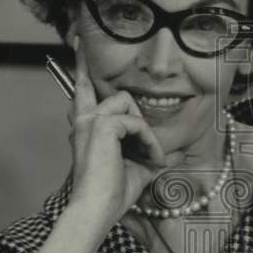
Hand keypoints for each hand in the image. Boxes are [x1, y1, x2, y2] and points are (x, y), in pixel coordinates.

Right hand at [67, 41, 175, 226]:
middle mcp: (85, 120)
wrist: (96, 210)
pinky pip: (137, 122)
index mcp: (87, 128)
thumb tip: (175, 154)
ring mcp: (91, 120)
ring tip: (150, 159)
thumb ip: (151, 155)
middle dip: (137, 116)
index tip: (78, 42)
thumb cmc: (112, 195)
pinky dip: (150, 142)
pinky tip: (151, 160)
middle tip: (146, 147)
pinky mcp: (102, 124)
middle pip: (116, 93)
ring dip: (146, 133)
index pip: (83, 90)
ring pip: (129, 105)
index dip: (82, 65)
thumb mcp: (138, 170)